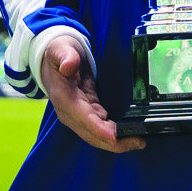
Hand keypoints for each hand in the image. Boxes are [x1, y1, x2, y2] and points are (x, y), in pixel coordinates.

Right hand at [36, 29, 143, 154]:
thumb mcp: (60, 48)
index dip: (99, 130)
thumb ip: (65, 56)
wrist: (52, 59)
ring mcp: (78, 115)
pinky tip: (130, 134)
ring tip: (139, 141)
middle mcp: (70, 112)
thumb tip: (69, 66)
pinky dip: (115, 134)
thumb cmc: (57, 53)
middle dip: (115, 142)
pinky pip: (101, 128)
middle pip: (93, 134)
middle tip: (139, 142)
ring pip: (97, 135)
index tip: (115, 137)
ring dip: (117, 142)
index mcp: (64, 98)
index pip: (83, 119)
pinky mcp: (87, 113)